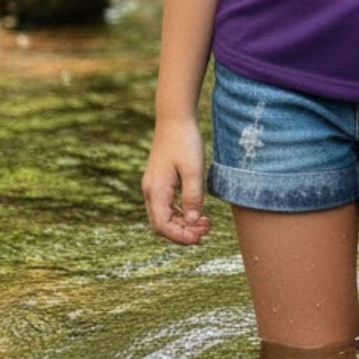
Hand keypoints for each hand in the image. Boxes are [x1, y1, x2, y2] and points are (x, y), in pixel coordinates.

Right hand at [143, 118, 210, 244]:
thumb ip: (192, 196)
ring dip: (183, 223)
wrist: (175, 119)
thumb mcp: (193, 169)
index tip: (198, 239)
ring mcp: (154, 186)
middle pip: (162, 223)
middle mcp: (151, 191)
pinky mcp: (160, 180)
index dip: (179, 236)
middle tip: (206, 231)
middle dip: (183, 232)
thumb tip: (192, 221)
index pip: (162, 225)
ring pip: (165, 215)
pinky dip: (181, 212)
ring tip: (206, 223)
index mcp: (156, 190)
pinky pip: (168, 205)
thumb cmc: (185, 141)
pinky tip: (197, 212)